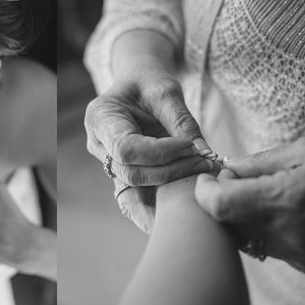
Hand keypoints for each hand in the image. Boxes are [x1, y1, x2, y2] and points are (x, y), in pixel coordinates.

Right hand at [85, 57, 215, 232]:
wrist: (138, 86)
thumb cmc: (149, 82)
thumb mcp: (165, 90)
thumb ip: (182, 121)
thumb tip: (204, 153)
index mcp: (101, 118)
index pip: (126, 147)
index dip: (160, 153)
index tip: (190, 146)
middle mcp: (99, 144)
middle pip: (131, 172)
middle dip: (170, 172)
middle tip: (205, 164)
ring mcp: (109, 163)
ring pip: (133, 191)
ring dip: (167, 193)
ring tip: (198, 194)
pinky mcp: (124, 175)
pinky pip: (135, 199)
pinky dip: (155, 211)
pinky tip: (176, 223)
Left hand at [194, 137, 304, 276]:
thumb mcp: (304, 149)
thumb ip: (258, 163)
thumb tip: (224, 172)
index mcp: (288, 197)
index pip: (220, 206)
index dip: (205, 192)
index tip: (209, 180)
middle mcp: (290, 232)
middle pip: (229, 222)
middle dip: (226, 200)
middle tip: (243, 180)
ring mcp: (299, 254)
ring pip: (248, 237)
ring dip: (248, 216)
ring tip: (274, 195)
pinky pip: (270, 247)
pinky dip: (270, 230)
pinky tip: (294, 214)